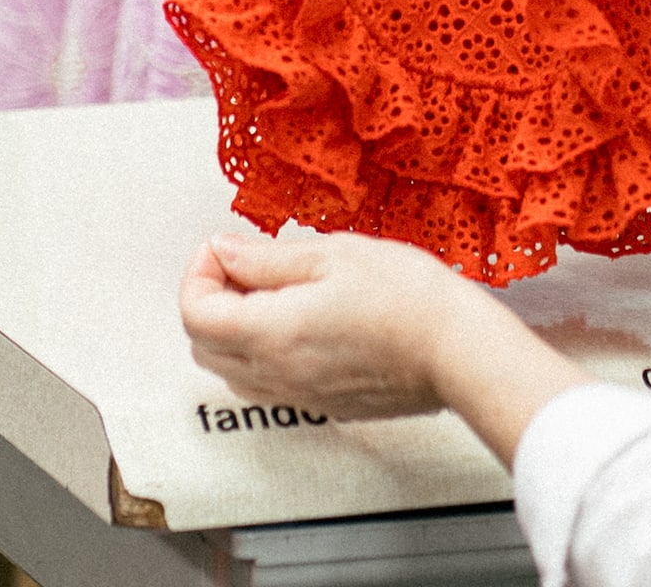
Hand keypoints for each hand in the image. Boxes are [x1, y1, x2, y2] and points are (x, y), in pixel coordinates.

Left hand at [179, 231, 594, 462]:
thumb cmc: (405, 296)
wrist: (456, 349)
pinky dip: (262, 351)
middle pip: (203, 346)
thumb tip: (224, 251)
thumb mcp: (333, 254)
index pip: (194, 314)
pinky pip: (266, 382)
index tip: (224, 246)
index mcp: (271, 332)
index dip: (198, 272)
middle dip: (210, 298)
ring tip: (274, 289)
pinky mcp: (322, 404)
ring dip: (233, 329)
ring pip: (230, 370)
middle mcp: (275, 373)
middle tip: (244, 263)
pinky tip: (301, 318)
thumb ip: (267, 257)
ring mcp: (298, 395)